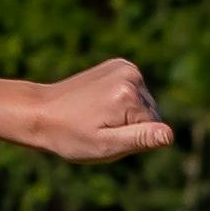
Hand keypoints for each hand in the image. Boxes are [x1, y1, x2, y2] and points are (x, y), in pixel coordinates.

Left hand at [27, 59, 172, 164]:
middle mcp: (130, 75)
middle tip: (99, 128)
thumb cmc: (69, 136)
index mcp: (128, 95)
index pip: (154, 128)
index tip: (104, 135)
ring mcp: (125, 67)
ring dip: (126, 115)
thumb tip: (170, 136)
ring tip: (97, 118)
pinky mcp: (119, 65)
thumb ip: (140, 139)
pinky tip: (100, 105)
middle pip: (151, 113)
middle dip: (130, 127)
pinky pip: (135, 92)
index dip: (131, 140)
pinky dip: (122, 102)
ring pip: (144, 103)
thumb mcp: (105, 145)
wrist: (40, 111)